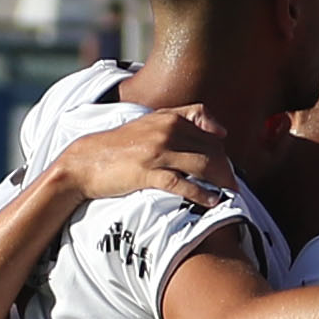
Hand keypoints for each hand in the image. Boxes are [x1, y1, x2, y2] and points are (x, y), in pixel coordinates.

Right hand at [53, 106, 237, 206]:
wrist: (86, 160)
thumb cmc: (120, 146)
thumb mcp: (149, 124)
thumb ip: (179, 121)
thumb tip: (217, 132)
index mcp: (167, 117)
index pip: (208, 127)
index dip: (222, 144)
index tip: (228, 157)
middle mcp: (165, 131)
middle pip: (210, 148)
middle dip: (226, 167)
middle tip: (233, 183)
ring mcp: (157, 152)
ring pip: (202, 164)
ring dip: (221, 181)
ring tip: (229, 192)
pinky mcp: (148, 173)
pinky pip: (183, 184)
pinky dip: (201, 194)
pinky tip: (212, 201)